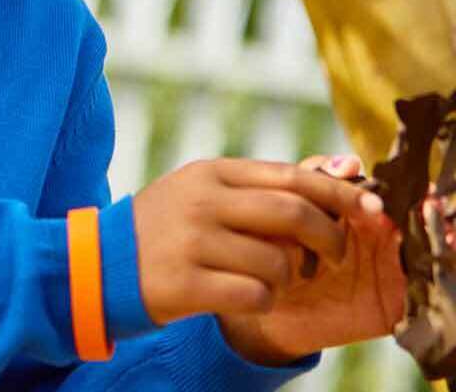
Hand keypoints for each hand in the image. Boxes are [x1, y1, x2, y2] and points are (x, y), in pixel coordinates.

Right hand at [132, 157, 388, 356]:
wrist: (99, 265)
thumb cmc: (167, 229)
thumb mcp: (205, 193)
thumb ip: (264, 185)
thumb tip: (344, 169)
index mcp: (211, 174)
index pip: (292, 177)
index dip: (341, 195)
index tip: (372, 210)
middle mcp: (201, 202)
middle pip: (294, 215)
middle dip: (329, 240)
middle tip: (334, 258)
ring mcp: (191, 242)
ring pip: (278, 262)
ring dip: (287, 279)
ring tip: (267, 280)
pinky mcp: (185, 283)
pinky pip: (255, 296)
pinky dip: (263, 302)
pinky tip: (244, 297)